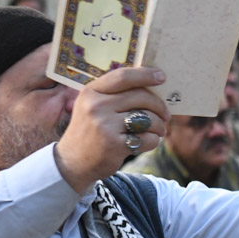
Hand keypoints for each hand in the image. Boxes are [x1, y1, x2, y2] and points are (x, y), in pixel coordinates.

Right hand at [53, 68, 169, 190]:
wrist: (72, 162)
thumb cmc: (90, 131)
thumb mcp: (92, 106)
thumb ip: (115, 94)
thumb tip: (151, 84)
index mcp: (91, 92)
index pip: (123, 77)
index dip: (145, 75)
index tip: (162, 76)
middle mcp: (96, 106)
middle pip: (141, 96)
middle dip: (159, 106)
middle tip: (166, 115)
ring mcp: (105, 125)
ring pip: (148, 118)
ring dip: (159, 125)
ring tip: (159, 130)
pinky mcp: (114, 145)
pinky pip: (146, 138)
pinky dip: (153, 140)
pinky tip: (148, 141)